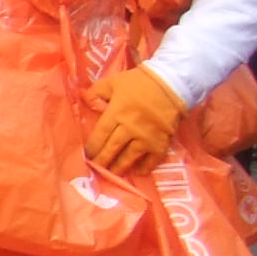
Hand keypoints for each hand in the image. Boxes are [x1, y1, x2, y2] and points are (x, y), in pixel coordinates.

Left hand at [82, 62, 186, 176]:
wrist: (173, 83)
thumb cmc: (140, 82)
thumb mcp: (114, 82)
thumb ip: (96, 92)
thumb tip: (83, 99)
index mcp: (116, 113)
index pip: (99, 136)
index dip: (92, 148)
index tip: (86, 155)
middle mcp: (130, 128)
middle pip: (111, 149)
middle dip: (102, 161)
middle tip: (95, 169)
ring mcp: (146, 137)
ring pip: (129, 157)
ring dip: (119, 167)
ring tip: (112, 174)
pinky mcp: (161, 142)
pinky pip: (152, 159)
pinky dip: (144, 167)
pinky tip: (138, 172)